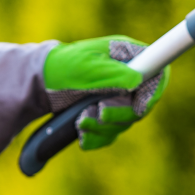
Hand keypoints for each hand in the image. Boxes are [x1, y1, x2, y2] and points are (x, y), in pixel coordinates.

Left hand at [0, 36, 169, 159]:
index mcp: (127, 57)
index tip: (139, 107)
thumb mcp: (85, 68)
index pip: (158, 73)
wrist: (35, 85)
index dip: (154, 92)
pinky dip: (96, 137)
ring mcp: (117, 96)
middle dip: (118, 114)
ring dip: (103, 127)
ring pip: (125, 123)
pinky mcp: (105, 114)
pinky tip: (80, 132)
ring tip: (80, 122)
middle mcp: (127, 77)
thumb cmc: (59, 68)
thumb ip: (114, 73)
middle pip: (142, 104)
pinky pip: (111, 133)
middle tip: (98, 113)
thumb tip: (140, 80)